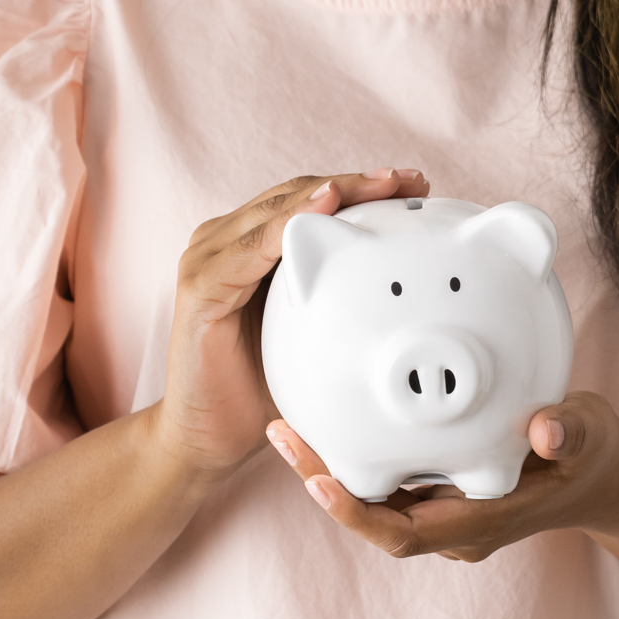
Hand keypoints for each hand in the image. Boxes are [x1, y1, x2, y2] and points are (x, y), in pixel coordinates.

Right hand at [151, 168, 431, 478]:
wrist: (211, 438)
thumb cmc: (263, 388)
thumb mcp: (315, 334)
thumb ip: (341, 299)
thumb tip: (410, 286)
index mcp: (253, 246)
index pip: (312, 201)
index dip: (363, 188)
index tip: (417, 186)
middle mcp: (226, 240)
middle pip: (298, 194)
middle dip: (358, 183)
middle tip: (411, 180)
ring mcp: (209, 258)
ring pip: (278, 208)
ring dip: (332, 192)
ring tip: (382, 185)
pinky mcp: (200, 284)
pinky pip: (251, 246)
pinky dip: (288, 224)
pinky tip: (324, 210)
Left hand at [265, 391, 618, 560]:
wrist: (599, 475)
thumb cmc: (591, 454)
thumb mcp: (590, 436)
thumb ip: (571, 432)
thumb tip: (548, 429)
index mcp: (482, 518)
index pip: (406, 533)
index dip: (359, 514)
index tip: (321, 481)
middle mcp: (454, 524)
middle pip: (374, 518)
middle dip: (325, 484)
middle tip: (284, 436)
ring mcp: (444, 511)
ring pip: (374, 501)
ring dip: (331, 469)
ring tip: (288, 427)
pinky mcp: (438, 490)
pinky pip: (385, 482)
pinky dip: (355, 457)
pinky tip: (327, 421)